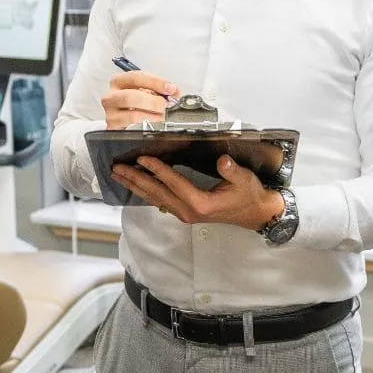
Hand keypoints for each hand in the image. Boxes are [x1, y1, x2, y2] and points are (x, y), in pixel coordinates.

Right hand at [101, 71, 177, 128]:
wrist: (123, 120)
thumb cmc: (133, 103)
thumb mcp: (144, 90)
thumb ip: (157, 89)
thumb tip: (173, 92)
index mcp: (119, 82)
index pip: (136, 78)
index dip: (155, 82)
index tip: (169, 88)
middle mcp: (111, 97)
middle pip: (130, 97)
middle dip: (153, 101)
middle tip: (165, 104)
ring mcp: (111, 114)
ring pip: (132, 115)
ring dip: (152, 115)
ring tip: (162, 115)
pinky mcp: (115, 128)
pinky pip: (133, 128)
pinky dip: (148, 124)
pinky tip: (155, 121)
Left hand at [114, 155, 283, 230]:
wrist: (254, 214)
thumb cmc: (249, 196)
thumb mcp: (244, 180)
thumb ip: (231, 171)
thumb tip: (222, 160)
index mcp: (201, 203)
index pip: (174, 183)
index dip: (158, 169)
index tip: (142, 158)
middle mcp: (189, 211)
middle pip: (157, 192)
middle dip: (135, 179)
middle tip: (117, 168)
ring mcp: (185, 214)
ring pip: (155, 198)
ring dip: (136, 186)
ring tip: (118, 175)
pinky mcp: (185, 213)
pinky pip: (160, 201)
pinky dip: (146, 192)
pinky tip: (136, 185)